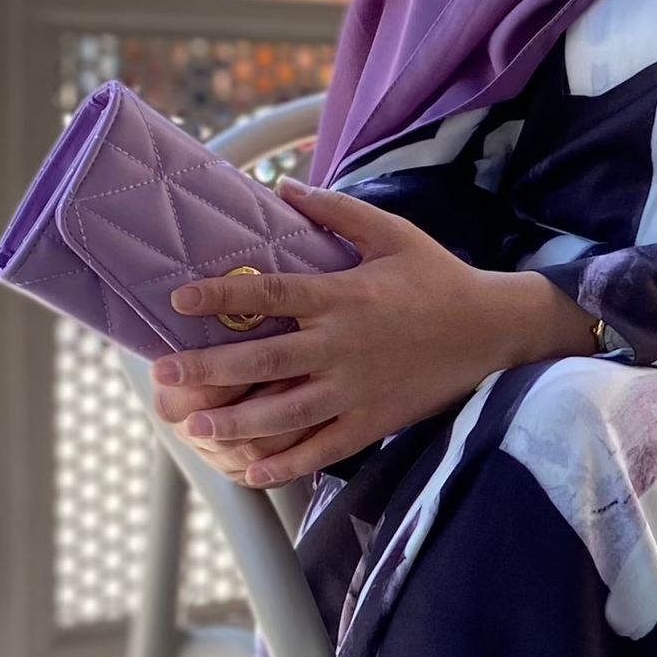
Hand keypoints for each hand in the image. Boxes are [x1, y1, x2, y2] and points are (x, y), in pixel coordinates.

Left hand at [150, 183, 597, 485]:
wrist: (493, 329)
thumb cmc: (437, 277)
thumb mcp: (391, 233)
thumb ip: (335, 212)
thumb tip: (281, 186)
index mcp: (344, 296)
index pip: (272, 292)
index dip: (222, 295)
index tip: (178, 300)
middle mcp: (344, 345)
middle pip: (267, 357)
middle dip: (211, 367)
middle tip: (164, 375)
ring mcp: (358, 387)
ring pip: (289, 410)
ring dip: (239, 420)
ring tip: (196, 426)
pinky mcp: (374, 419)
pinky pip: (325, 447)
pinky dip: (288, 462)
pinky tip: (252, 470)